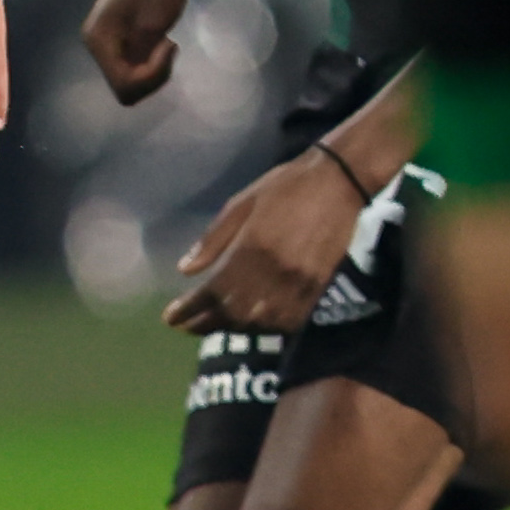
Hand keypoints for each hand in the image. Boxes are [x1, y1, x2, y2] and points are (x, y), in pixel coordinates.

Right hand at [81, 0, 194, 104]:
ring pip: (132, 76)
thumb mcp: (155, 25)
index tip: (170, 43)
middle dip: (153, 76)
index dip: (153, 75)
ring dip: (155, 69)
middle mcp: (97, 40)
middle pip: (125, 87)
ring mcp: (109, 36)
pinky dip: (155, 59)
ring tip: (170, 41)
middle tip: (172, 46)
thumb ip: (141, 60)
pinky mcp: (124, 30)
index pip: (124, 86)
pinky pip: (136, 61)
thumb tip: (129, 85)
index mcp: (97, 39)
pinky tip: (166, 37)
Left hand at [164, 148, 366, 339]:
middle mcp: (275, 271)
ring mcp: (299, 282)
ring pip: (262, 322)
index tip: (171, 318)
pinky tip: (254, 324)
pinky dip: (268, 327)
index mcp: (251, 248)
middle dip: (207, 324)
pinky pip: (290, 321)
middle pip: (235, 312)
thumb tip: (185, 270)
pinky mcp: (318, 287)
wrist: (338, 181)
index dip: (190, 309)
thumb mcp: (241, 204)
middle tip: (187, 326)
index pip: (214, 291)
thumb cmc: (284, 187)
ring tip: (215, 325)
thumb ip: (213, 240)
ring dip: (236, 328)